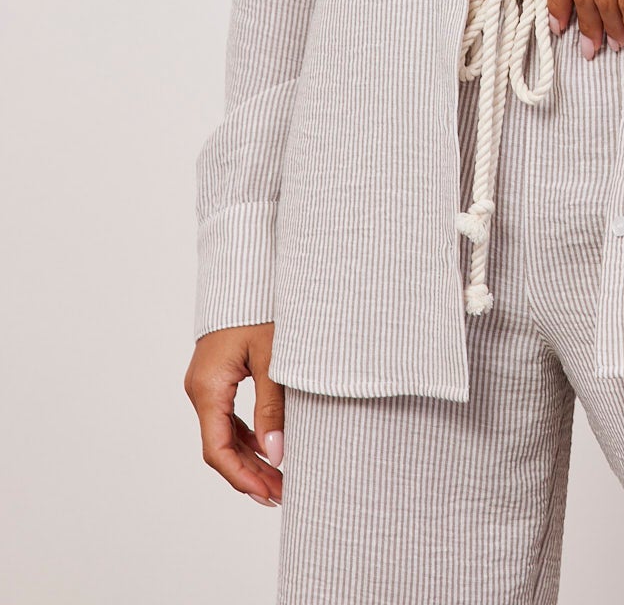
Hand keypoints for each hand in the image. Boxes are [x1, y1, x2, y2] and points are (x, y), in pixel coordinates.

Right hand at [184, 323, 284, 506]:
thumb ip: (272, 407)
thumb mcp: (272, 358)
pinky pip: (227, 417)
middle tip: (282, 493)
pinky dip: (246, 436)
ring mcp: (206, 384)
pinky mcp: (215, 378)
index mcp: (208, 388)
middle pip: (220, 447)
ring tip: (279, 479)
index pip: (218, 450)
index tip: (268, 494)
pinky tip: (268, 448)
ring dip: (249, 457)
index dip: (242, 477)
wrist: (245, 272)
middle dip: (250, 474)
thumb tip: (276, 455)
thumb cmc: (259, 308)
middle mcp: (200, 390)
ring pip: (223, 434)